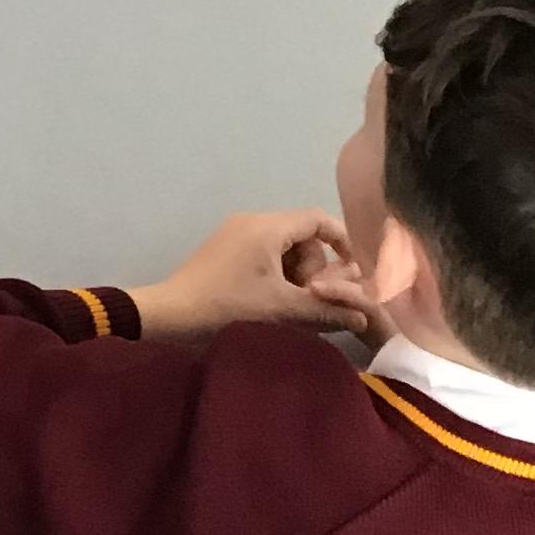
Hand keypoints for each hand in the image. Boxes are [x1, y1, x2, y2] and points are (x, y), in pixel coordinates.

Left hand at [129, 211, 379, 341]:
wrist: (172, 314)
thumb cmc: (230, 307)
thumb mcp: (282, 309)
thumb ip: (325, 309)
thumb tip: (362, 315)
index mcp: (267, 226)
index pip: (318, 219)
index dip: (342, 242)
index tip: (352, 271)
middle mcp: (252, 221)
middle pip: (302, 236)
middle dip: (313, 268)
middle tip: (306, 299)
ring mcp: (235, 233)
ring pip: (284, 247)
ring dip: (294, 275)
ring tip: (286, 305)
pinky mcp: (225, 249)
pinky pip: (264, 253)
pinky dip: (275, 275)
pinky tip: (270, 302)